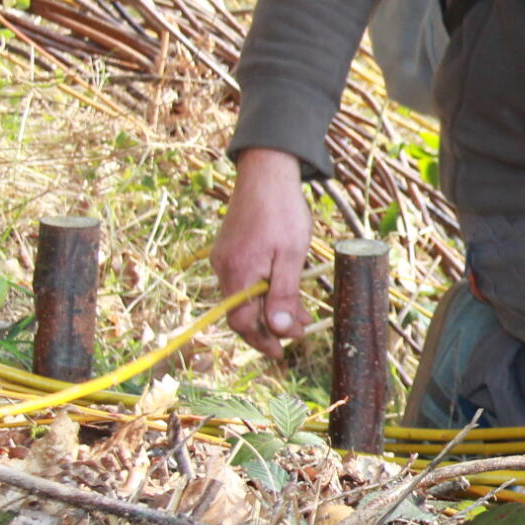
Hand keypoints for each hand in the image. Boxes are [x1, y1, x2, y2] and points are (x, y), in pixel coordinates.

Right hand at [211, 147, 311, 358]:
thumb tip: (279, 330)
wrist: (266, 172)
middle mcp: (224, 269)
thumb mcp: (291, 255)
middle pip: (241, 312)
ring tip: (301, 316)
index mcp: (237, 273)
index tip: (281, 352)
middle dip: (269, 327)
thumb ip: (283, 293)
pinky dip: (264, 291)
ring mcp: (225, 258)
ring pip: (244, 297)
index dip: (261, 340)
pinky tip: (286, 290)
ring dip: (270, 309)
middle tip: (298, 333)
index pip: (241, 322)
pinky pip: (244, 280)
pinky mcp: (230, 249)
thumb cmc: (282, 211)